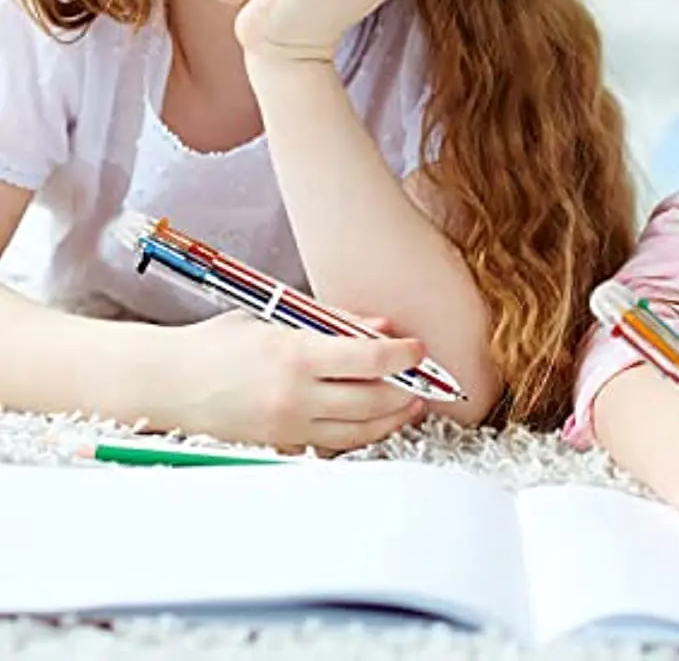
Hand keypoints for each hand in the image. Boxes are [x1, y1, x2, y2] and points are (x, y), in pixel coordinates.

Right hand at [160, 311, 427, 452]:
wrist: (167, 383)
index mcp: (295, 354)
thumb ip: (333, 323)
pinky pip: (333, 445)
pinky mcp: (280, 447)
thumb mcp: (275, 318)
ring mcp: (287, 426)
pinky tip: (375, 423)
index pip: (368, 359)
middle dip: (407, 390)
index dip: (403, 355)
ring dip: (393, 418)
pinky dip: (361, 435)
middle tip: (426, 380)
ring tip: (411, 404)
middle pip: (372, 400)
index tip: (419, 349)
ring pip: (359, 430)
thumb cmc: (217, 344)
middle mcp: (294, 395)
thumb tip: (379, 327)